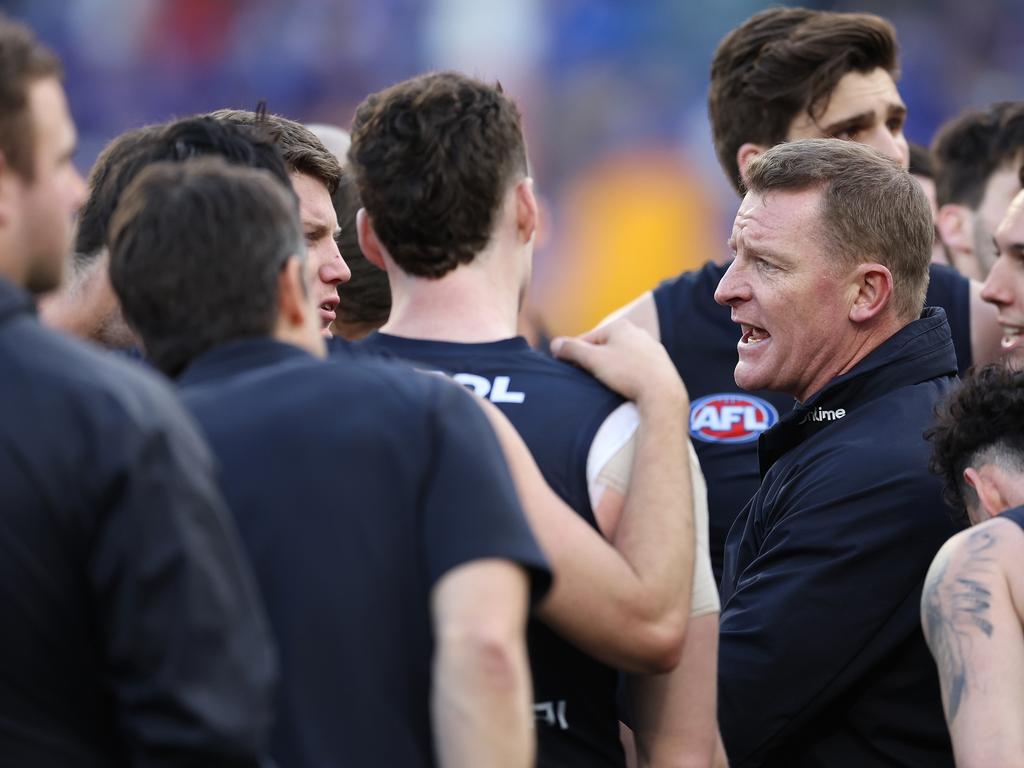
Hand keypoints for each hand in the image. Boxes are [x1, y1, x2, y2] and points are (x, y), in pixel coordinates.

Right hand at [551, 319, 687, 405]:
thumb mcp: (593, 360)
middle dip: (593, 361)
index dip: (573, 354)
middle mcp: (637, 332)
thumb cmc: (627, 374)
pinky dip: (626, 375)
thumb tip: (555, 344)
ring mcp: (650, 347)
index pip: (586, 339)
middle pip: (604, 347)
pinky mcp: (659, 363)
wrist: (663, 393)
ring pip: (620, 357)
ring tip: (605, 385)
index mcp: (619, 326)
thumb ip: (572, 350)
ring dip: (610, 369)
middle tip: (585, 379)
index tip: (565, 368)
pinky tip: (624, 386)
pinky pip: (635, 366)